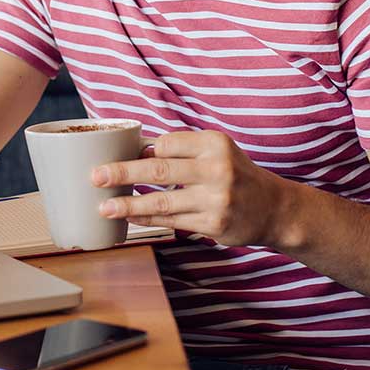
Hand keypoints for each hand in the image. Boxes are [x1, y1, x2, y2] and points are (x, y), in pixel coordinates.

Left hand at [91, 130, 289, 247]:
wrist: (273, 208)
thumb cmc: (235, 173)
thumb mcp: (216, 150)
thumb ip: (181, 149)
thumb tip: (135, 152)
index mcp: (214, 144)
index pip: (166, 144)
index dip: (143, 152)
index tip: (119, 155)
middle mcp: (217, 170)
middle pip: (158, 171)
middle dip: (122, 173)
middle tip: (95, 176)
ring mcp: (216, 199)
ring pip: (161, 202)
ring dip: (128, 205)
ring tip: (104, 206)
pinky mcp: (214, 225)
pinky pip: (171, 221)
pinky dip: (147, 219)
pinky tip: (129, 217)